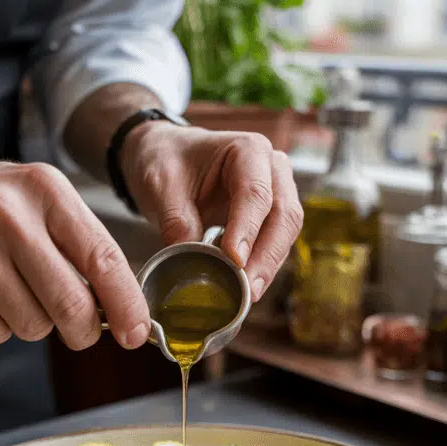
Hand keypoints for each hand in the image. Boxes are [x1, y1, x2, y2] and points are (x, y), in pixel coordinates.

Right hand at [0, 159, 148, 349]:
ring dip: (31, 323)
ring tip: (8, 289)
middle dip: (81, 330)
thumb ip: (77, 243)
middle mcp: (9, 216)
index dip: (125, 303)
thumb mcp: (34, 199)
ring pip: (33, 325)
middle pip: (70, 304)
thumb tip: (121, 306)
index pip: (101, 257)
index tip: (137, 332)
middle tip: (78, 330)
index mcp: (44, 190)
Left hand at [120, 123, 302, 300]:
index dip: (247, 229)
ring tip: (248, 295)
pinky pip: (275, 244)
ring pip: (286, 233)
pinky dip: (263, 266)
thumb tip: (190, 258)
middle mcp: (272, 169)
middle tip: (248, 288)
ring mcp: (277, 193)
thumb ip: (176, 219)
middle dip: (266, 255)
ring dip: (269, 265)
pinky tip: (246, 287)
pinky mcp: (270, 218)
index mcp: (248, 150)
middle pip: (283, 215)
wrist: (166, 157)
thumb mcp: (160, 184)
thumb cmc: (166, 160)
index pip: (255, 193)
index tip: (234, 260)